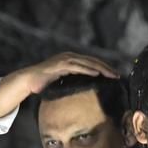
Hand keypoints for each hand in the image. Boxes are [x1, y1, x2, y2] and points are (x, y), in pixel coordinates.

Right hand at [0, 52, 116, 117]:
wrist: (29, 81)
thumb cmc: (46, 83)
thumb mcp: (64, 81)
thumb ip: (75, 82)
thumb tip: (87, 91)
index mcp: (72, 60)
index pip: (92, 63)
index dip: (105, 68)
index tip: (115, 76)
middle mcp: (69, 57)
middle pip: (93, 61)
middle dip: (107, 68)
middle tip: (118, 76)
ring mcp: (64, 59)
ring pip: (87, 63)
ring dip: (101, 69)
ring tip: (111, 75)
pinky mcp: (60, 65)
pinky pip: (76, 67)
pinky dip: (87, 70)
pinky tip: (96, 74)